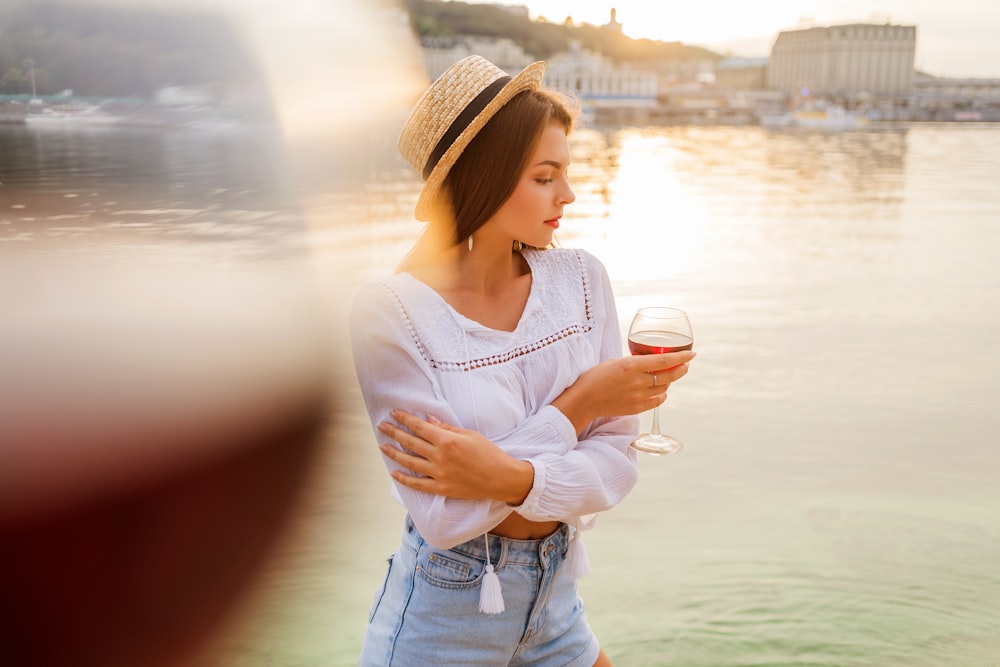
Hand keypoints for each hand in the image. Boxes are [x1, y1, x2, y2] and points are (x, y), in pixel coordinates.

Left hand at [377, 410, 532, 503]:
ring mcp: (439, 474)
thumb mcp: (469, 434)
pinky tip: (394, 473)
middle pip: (410, 442)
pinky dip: (405, 479)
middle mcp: (439, 457)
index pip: (419, 427)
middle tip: (382, 426)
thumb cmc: (488, 453)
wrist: (500, 478)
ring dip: (394, 453)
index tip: (393, 413)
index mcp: (447, 441)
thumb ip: (447, 428)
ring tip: (383, 446)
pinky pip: (418, 484)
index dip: (405, 419)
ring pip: (410, 462)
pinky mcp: (441, 488)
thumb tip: (428, 420)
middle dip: (394, 432)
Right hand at [553, 350, 694, 433]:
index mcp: (631, 365)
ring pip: (664, 388)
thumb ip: (634, 362)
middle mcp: (637, 381)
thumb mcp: (615, 361)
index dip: (681, 357)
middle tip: (685, 365)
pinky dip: (661, 395)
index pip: (664, 360)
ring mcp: (638, 396)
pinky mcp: (636, 408)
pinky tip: (660, 391)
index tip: (692, 354)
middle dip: (681, 369)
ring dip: (669, 381)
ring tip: (668, 376)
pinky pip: (657, 401)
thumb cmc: (596, 376)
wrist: (584, 399)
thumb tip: (650, 361)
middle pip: (669, 375)